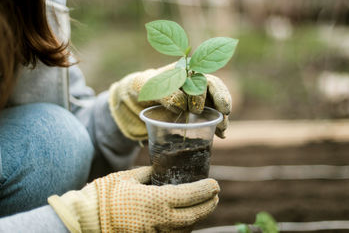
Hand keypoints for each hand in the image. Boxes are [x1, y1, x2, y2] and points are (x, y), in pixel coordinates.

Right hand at [48, 166, 219, 232]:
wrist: (86, 220)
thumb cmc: (105, 195)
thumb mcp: (128, 177)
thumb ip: (149, 174)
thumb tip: (160, 170)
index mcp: (156, 201)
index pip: (190, 196)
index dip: (206, 191)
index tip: (215, 185)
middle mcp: (159, 221)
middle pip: (194, 216)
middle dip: (208, 206)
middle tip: (215, 196)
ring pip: (186, 230)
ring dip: (198, 218)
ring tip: (203, 207)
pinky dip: (183, 229)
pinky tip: (185, 221)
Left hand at [109, 63, 231, 139]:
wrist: (139, 99)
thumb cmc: (143, 88)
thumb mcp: (148, 87)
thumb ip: (164, 93)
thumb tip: (181, 104)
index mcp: (185, 69)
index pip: (202, 78)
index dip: (205, 92)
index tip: (197, 110)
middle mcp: (196, 80)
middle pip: (215, 88)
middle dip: (221, 100)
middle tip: (223, 114)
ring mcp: (200, 95)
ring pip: (216, 102)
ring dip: (222, 115)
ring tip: (223, 130)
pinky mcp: (200, 110)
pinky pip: (212, 115)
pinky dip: (217, 124)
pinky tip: (221, 135)